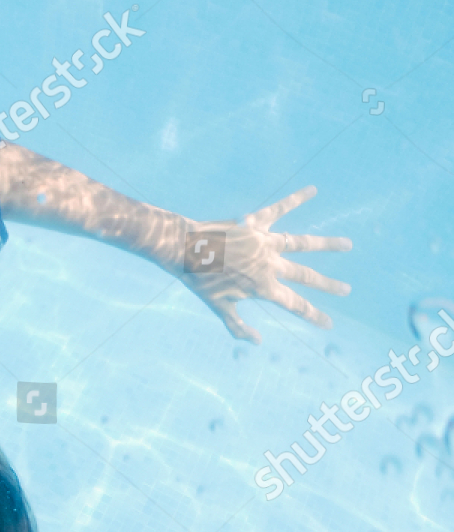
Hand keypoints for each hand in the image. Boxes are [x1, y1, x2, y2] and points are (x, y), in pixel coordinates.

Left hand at [173, 187, 351, 343]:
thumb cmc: (198, 281)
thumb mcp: (217, 306)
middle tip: (347, 289)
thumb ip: (237, 325)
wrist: (183, 250)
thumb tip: (257, 342)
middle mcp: (270, 265)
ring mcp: (265, 243)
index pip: (294, 305)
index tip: (329, 324)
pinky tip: (313, 190)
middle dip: (327, 285)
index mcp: (262, 287)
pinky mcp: (256, 223)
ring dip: (327, 244)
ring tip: (348, 245)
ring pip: (303, 243)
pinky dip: (296, 199)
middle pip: (305, 276)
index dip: (313, 315)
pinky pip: (279, 208)